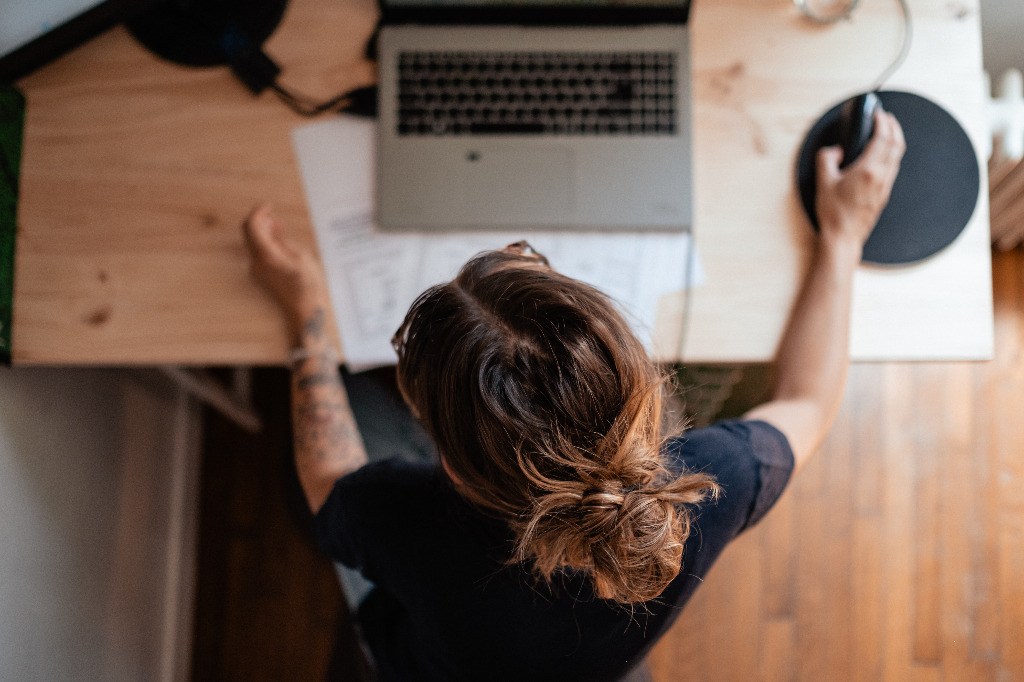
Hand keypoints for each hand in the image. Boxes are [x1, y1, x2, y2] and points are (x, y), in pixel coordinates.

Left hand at [242, 204, 328, 338]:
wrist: (303, 310)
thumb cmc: (307, 285)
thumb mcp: (301, 256)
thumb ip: (283, 240)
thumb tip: (273, 228)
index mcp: (266, 255)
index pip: (252, 226)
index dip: (259, 212)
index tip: (269, 207)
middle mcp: (256, 262)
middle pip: (248, 233)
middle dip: (259, 220)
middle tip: (273, 214)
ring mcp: (256, 269)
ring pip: (251, 242)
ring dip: (261, 231)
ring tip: (278, 227)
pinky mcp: (260, 274)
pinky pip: (256, 252)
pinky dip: (264, 242)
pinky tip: (278, 241)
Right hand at [815, 109, 905, 253]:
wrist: (844, 237)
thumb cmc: (834, 213)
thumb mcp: (823, 182)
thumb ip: (827, 159)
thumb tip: (834, 151)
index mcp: (867, 170)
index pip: (882, 138)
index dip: (882, 122)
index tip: (878, 113)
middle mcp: (881, 176)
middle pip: (896, 144)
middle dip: (893, 127)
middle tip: (887, 118)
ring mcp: (885, 185)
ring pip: (897, 156)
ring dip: (895, 140)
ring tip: (888, 132)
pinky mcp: (884, 194)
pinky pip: (893, 168)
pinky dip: (892, 154)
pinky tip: (883, 155)